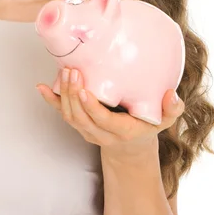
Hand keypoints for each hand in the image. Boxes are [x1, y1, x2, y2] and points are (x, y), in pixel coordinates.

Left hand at [36, 68, 184, 160]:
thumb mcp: (164, 120)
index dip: (91, 107)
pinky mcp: (77, 122)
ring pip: (69, 115)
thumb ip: (171, 109)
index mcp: (121, 132)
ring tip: (64, 71)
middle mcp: (100, 133)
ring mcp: (86, 129)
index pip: (103, 121)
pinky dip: (50, 100)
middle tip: (72, 71)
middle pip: (81, 116)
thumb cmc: (147, 125)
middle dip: (73, 94)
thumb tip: (172, 95)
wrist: (130, 144)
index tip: (84, 90)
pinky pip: (60, 112)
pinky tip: (41, 87)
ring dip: (63, 93)